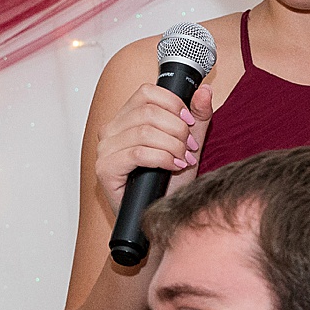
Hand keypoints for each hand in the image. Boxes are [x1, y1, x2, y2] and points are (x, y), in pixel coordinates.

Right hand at [95, 79, 214, 206]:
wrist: (158, 218)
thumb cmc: (169, 184)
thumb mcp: (188, 144)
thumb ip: (198, 117)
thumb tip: (205, 91)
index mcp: (125, 118)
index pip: (147, 92)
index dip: (173, 104)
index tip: (190, 121)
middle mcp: (111, 130)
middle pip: (149, 112)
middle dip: (178, 129)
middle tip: (190, 147)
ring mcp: (105, 149)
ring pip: (145, 131)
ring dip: (172, 145)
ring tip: (184, 159)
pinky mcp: (105, 169)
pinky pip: (138, 153)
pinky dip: (162, 158)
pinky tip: (173, 166)